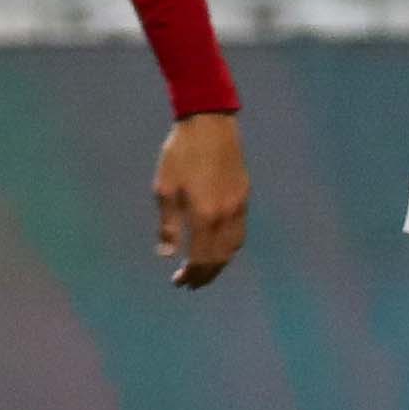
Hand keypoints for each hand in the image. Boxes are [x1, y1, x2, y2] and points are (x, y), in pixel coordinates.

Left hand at [154, 111, 248, 288]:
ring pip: (234, 247)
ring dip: (220, 264)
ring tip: (204, 271)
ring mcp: (239, 205)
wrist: (209, 125)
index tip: (178, 282)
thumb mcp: (164, 189)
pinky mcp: (244, 196)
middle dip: (205, 275)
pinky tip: (218, 247)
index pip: (201, 258)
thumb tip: (166, 254)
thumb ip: (167, 225)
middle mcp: (226, 215)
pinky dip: (230, 247)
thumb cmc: (180, 155)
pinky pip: (240, 231)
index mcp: (204, 215)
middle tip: (190, 284)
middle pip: (220, 258)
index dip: (191, 275)